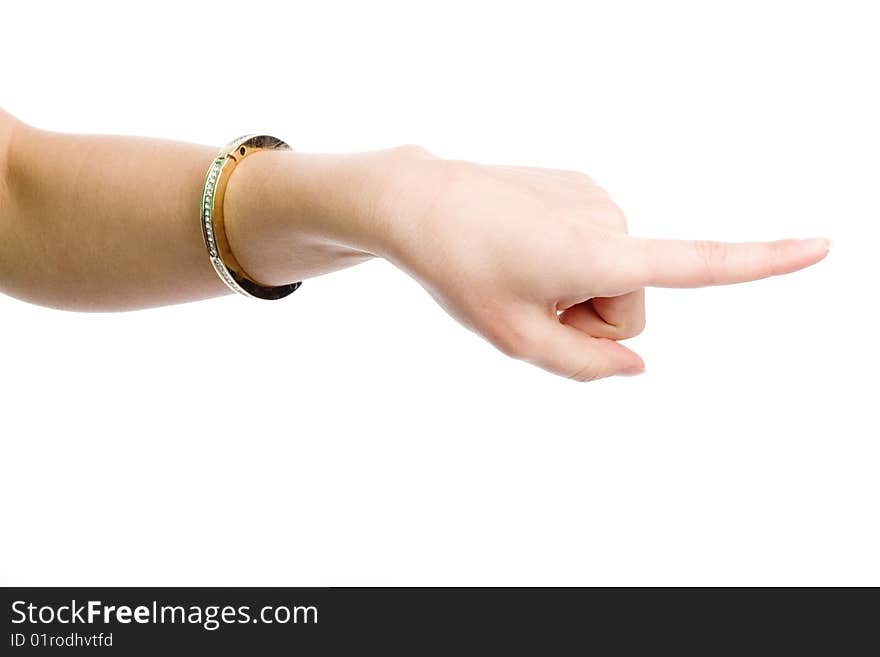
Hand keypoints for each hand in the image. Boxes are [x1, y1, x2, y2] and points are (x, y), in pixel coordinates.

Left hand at [357, 147, 828, 380]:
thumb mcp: (517, 338)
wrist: (421, 202)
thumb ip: (585, 365)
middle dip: (590, 320)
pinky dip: (566, 260)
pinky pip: (594, 247)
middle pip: (632, 309)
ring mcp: (597, 200)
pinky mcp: (580, 189)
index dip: (762, 262)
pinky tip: (521, 249)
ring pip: (613, 278)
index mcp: (600, 255)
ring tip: (519, 272)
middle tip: (529, 303)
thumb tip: (637, 367)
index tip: (820, 247)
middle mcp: (611, 220)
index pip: (697, 265)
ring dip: (575, 290)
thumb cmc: (463, 272)